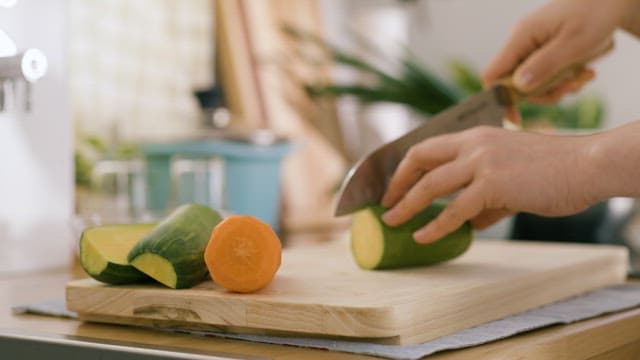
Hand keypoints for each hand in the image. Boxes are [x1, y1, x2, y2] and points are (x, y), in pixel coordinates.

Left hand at [380, 126, 602, 243]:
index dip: (406, 167)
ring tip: (392, 222)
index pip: (428, 147)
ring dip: (406, 205)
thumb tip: (469, 223)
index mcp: (476, 137)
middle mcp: (474, 143)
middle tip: (386, 204)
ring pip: (430, 185)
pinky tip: (422, 237)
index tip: (395, 186)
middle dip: (397, 183)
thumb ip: (486, 199)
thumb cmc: (555, 171)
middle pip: (419, 158)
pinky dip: (434, 225)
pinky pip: (454, 209)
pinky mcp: (493, 183)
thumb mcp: (512, 179)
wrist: (587, 166)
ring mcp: (482, 161)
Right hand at [483, 0, 627, 106]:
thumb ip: (544, 65)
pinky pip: (546, 78)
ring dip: (557, 88)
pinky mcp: (544, 55)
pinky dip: (564, 82)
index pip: (493, 74)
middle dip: (542, 93)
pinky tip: (582, 73)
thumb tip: (519, 87)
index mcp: (521, 37)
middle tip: (570, 87)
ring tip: (582, 77)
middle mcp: (522, 44)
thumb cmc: (595, 15)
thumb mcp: (573, 43)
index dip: (500, 98)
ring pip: (533, 85)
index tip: (514, 118)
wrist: (612, 2)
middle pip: (515, 85)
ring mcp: (532, 50)